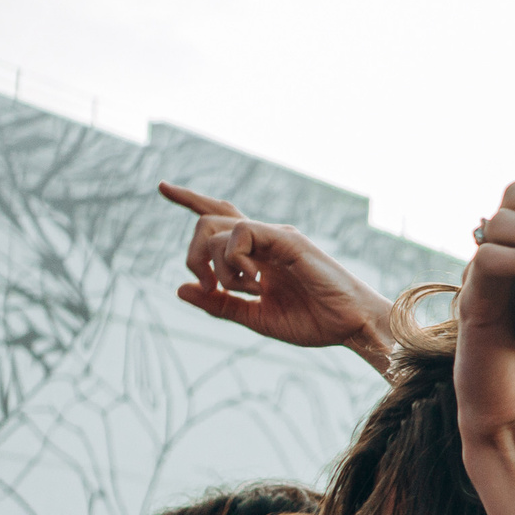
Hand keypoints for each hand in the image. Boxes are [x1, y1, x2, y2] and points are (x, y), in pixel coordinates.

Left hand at [157, 183, 396, 371]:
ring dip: (216, 264)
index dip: (190, 200)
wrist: (351, 326)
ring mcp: (274, 237)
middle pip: (206, 223)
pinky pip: (241, 233)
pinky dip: (235, 260)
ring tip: (243, 290)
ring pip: (217, 228)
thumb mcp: (256, 317)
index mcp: (257, 254)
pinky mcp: (286, 239)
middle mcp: (264, 240)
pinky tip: (255, 283)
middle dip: (193, 255)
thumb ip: (220, 304)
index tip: (163, 187)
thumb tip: (180, 289)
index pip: (218, 218)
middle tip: (210, 288)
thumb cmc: (313, 321)